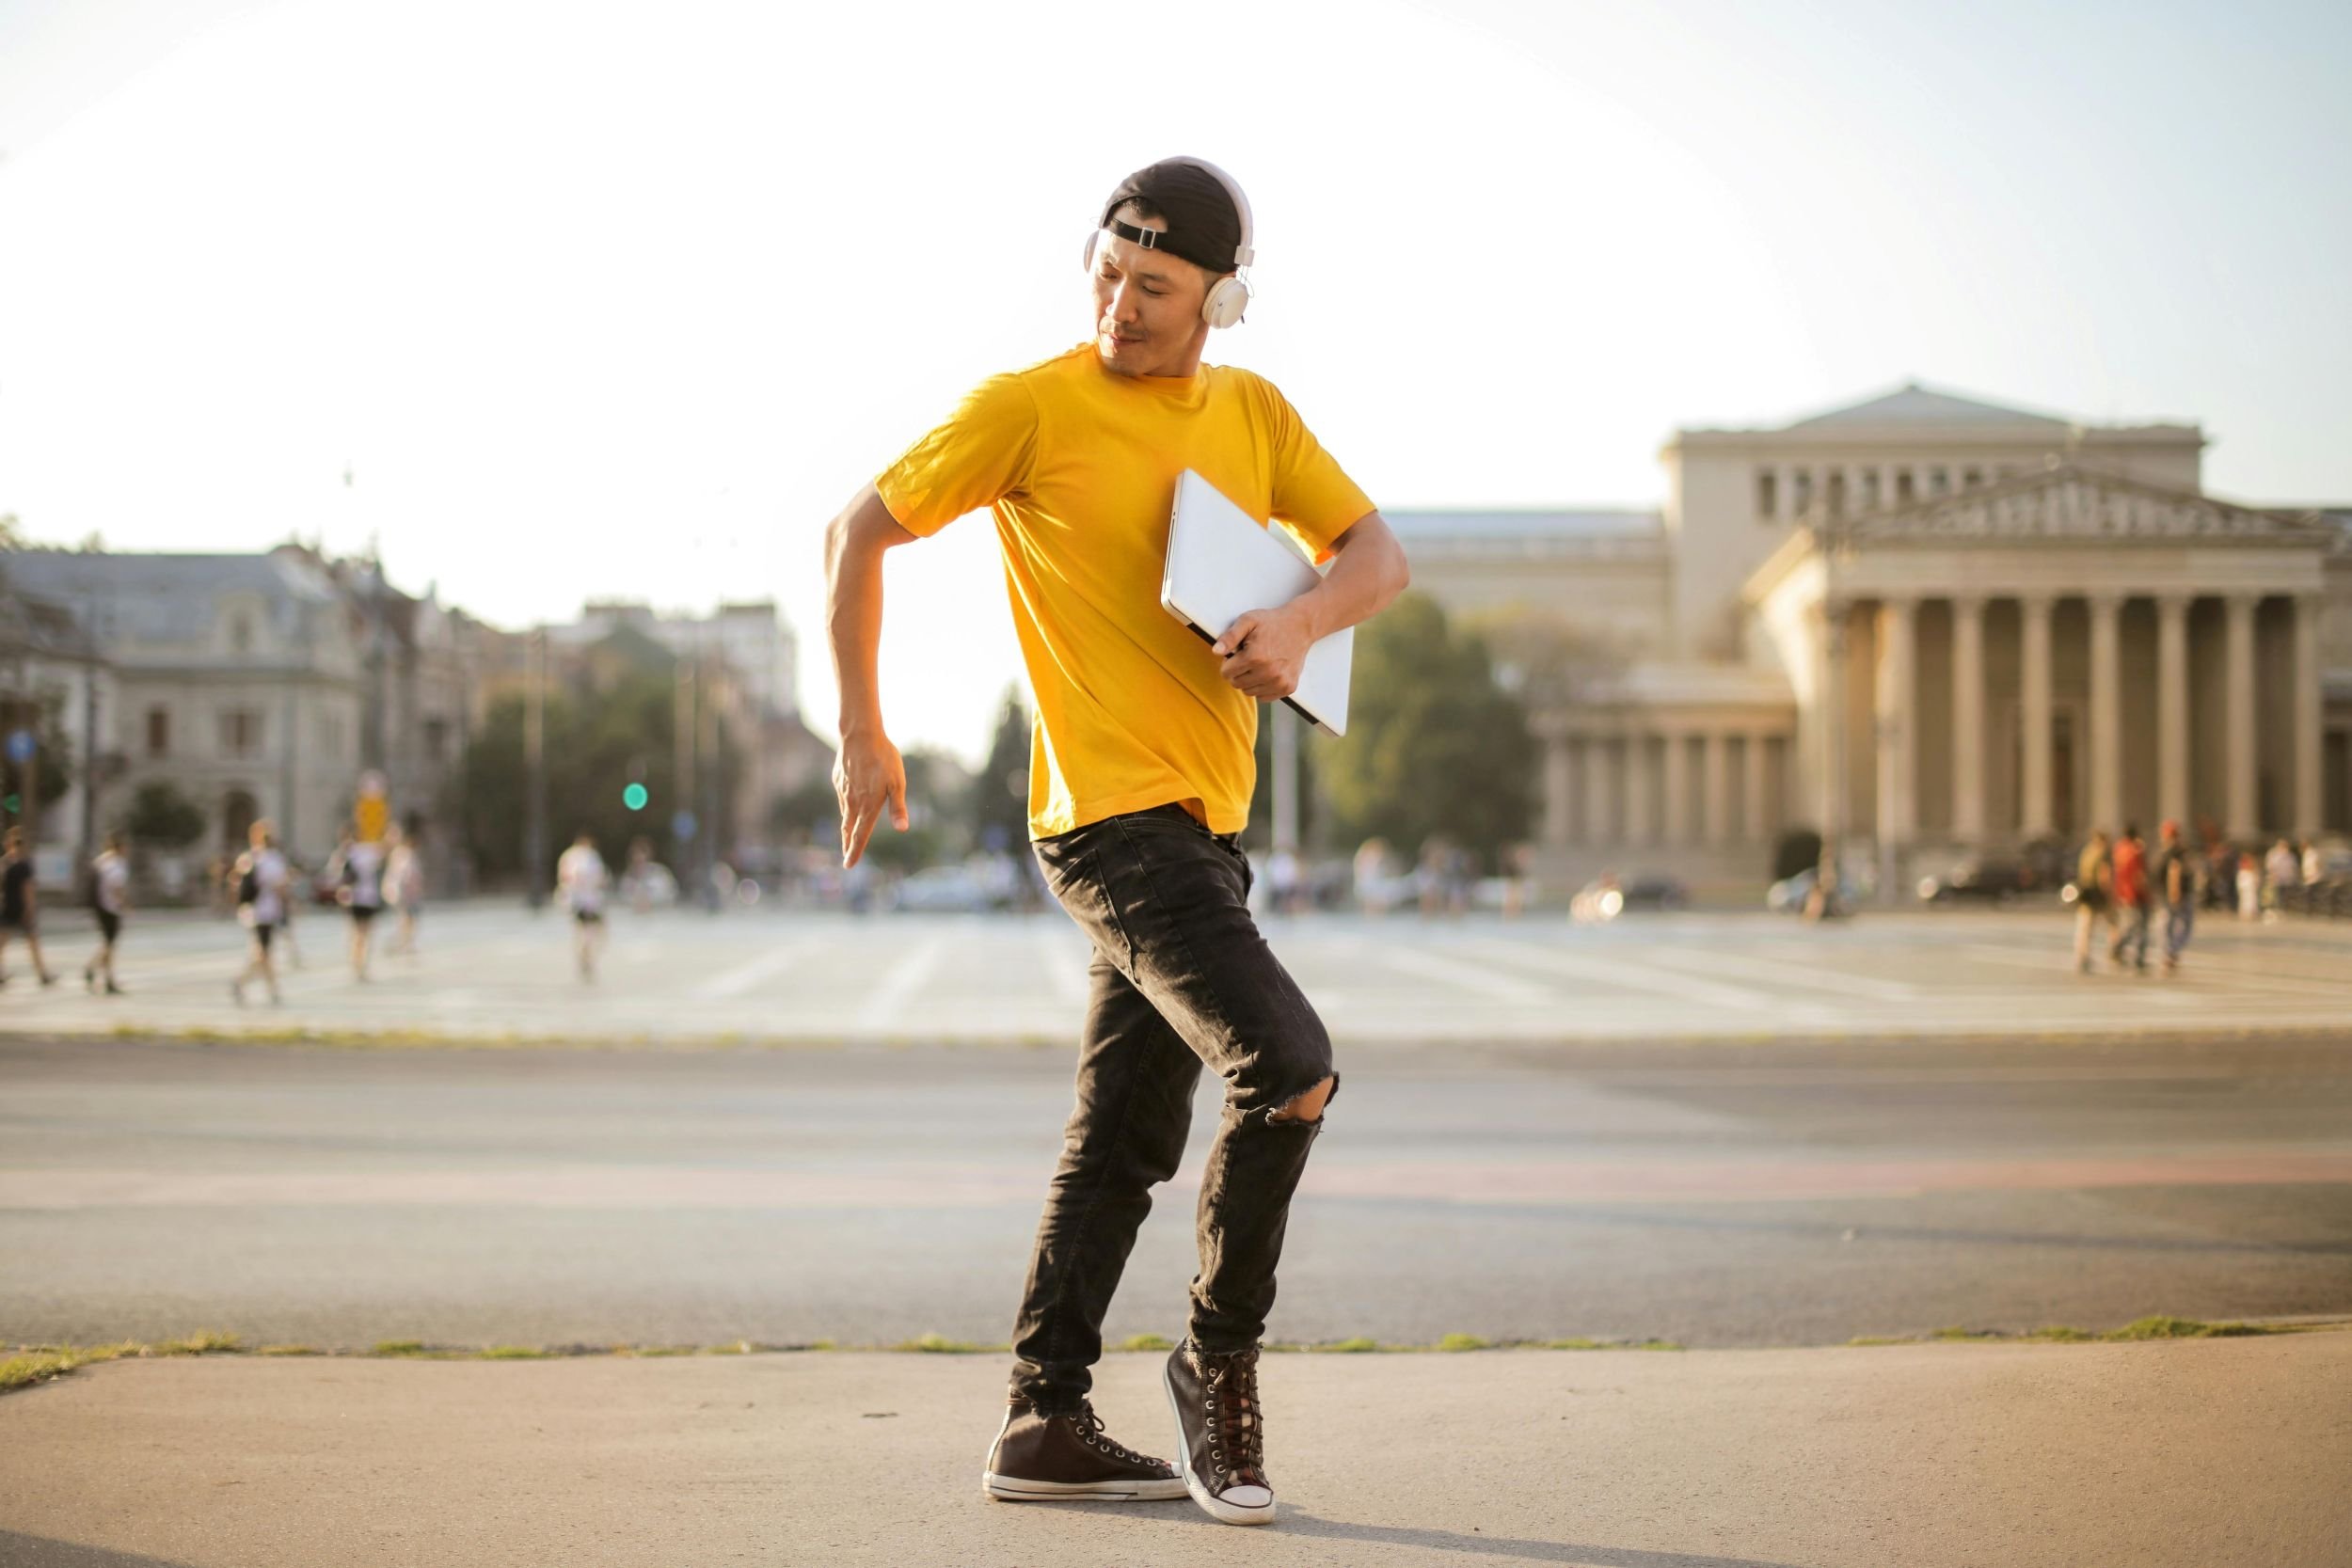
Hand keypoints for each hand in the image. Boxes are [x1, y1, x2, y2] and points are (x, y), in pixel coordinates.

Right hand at [834, 729, 908, 867]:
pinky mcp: (839, 780)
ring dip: (846, 828)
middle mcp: (853, 802)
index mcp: (868, 806)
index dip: (854, 851)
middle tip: (847, 859)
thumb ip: (898, 807)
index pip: (860, 835)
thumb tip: (902, 829)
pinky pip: (842, 798)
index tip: (848, 865)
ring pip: (845, 814)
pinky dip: (845, 808)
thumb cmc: (884, 758)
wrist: (860, 735)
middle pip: (848, 829)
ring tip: (847, 836)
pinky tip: (849, 806)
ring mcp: (844, 791)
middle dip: (848, 845)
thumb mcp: (897, 783)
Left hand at [1212, 603, 1312, 700]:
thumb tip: (1216, 651)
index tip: (1237, 653)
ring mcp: (1280, 682)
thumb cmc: (1271, 623)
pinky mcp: (1288, 688)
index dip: (1228, 662)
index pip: (1226, 673)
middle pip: (1236, 684)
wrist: (1300, 627)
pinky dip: (1261, 687)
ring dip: (1249, 680)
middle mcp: (1268, 672)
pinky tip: (1268, 672)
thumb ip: (1229, 636)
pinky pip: (1263, 697)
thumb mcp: (1248, 621)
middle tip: (1248, 657)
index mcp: (1255, 657)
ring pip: (1249, 692)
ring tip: (1259, 663)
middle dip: (1237, 672)